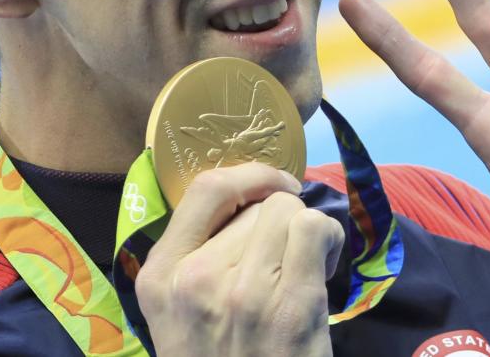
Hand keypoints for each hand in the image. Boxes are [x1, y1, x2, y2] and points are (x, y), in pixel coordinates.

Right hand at [134, 163, 343, 355]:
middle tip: (283, 260)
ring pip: (289, 211)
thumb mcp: (180, 314)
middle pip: (258, 204)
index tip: (272, 184)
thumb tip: (248, 202)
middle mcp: (196, 278)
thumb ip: (196, 258)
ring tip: (304, 266)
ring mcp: (244, 292)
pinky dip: (328, 241)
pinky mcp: (291, 305)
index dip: (250, 175)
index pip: (205, 189)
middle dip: (278, 222)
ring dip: (306, 231)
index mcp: (161, 276)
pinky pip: (316, 230)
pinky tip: (323, 269)